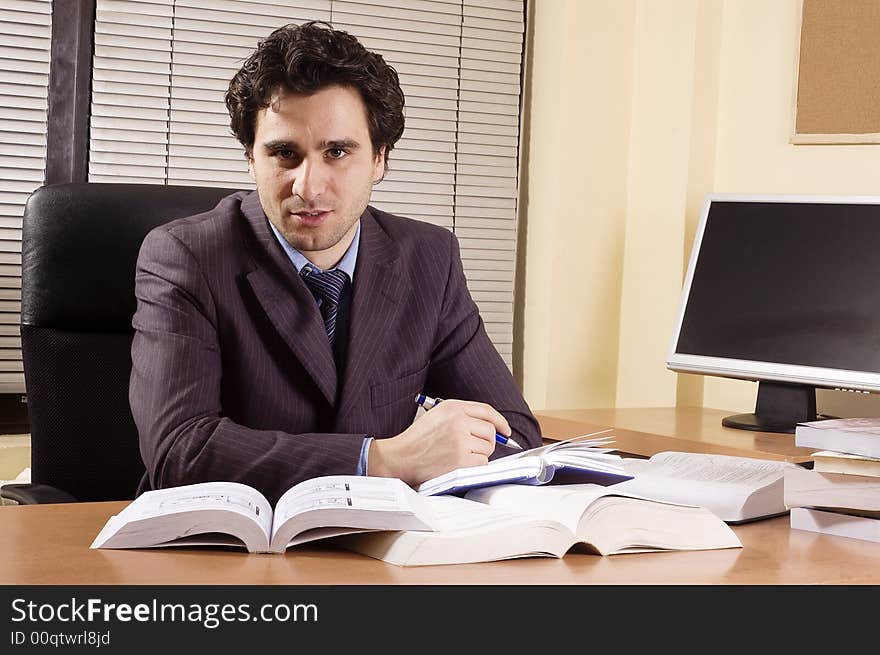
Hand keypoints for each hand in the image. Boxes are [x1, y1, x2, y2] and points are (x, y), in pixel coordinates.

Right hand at [367, 399, 510, 486]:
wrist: (401, 457)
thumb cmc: (418, 439)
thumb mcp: (437, 415)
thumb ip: (462, 415)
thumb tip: (491, 426)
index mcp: (452, 407)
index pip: (486, 410)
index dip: (500, 421)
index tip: (505, 430)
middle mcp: (458, 421)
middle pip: (490, 431)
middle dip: (487, 442)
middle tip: (473, 448)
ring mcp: (460, 441)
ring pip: (488, 448)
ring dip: (479, 455)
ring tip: (459, 456)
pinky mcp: (461, 460)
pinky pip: (482, 463)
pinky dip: (475, 466)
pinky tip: (459, 464)